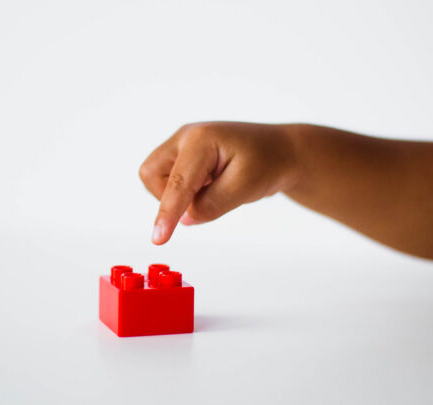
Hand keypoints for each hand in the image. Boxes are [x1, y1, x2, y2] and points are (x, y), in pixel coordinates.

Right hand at [139, 122, 298, 244]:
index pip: (177, 183)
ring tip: (213, 189)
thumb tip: (184, 219)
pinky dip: (183, 191)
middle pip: (152, 174)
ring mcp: (182, 144)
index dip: (167, 213)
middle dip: (168, 197)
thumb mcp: (245, 187)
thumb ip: (212, 205)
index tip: (158, 239)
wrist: (280, 151)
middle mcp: (186, 136)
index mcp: (201, 139)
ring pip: (157, 178)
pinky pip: (168, 179)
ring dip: (176, 195)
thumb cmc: (268, 162)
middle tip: (204, 201)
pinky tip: (210, 185)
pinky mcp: (184, 155)